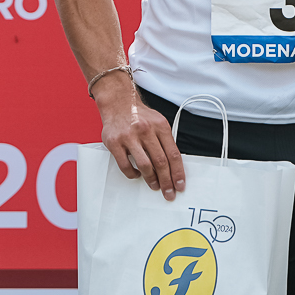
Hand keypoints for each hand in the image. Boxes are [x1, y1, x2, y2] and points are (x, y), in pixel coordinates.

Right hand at [96, 81, 186, 201]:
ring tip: (154, 185)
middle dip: (166, 181)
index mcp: (160, 126)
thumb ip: (165, 141)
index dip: (178, 173)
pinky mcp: (115, 142)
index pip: (173, 154)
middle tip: (168, 192)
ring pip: (145, 165)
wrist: (118, 102)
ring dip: (151, 179)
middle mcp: (146, 130)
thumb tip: (173, 165)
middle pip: (161, 162)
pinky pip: (125, 165)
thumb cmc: (139, 115)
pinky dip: (133, 174)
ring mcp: (129, 136)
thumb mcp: (158, 122)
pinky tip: (137, 174)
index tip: (179, 185)